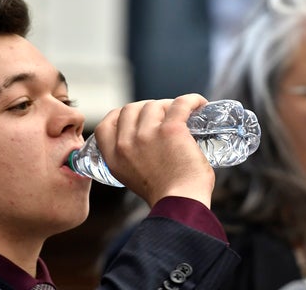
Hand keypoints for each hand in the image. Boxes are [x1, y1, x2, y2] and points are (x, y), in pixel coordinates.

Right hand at [93, 94, 214, 207]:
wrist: (181, 205)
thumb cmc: (165, 196)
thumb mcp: (133, 178)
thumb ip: (132, 159)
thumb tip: (144, 144)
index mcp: (114, 158)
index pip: (105, 125)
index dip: (119, 116)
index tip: (134, 116)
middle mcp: (126, 144)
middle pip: (131, 109)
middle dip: (147, 108)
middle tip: (164, 117)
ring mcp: (147, 135)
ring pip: (155, 104)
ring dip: (169, 106)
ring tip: (184, 115)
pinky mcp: (171, 130)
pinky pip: (180, 103)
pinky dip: (192, 101)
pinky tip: (200, 104)